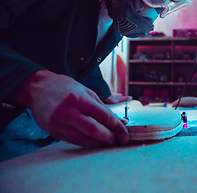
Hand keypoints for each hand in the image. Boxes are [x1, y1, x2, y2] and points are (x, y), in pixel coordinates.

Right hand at [10, 70, 128, 146]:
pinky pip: (74, 141)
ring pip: (84, 140)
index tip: (125, 134)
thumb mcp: (86, 92)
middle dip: (109, 138)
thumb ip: (103, 108)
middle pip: (94, 131)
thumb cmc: (65, 87)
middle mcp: (68, 111)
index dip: (117, 127)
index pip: (103, 116)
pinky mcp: (52, 131)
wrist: (38, 88)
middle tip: (117, 140)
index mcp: (79, 98)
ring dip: (99, 143)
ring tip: (108, 141)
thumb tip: (120, 123)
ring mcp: (58, 122)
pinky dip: (87, 142)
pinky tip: (94, 141)